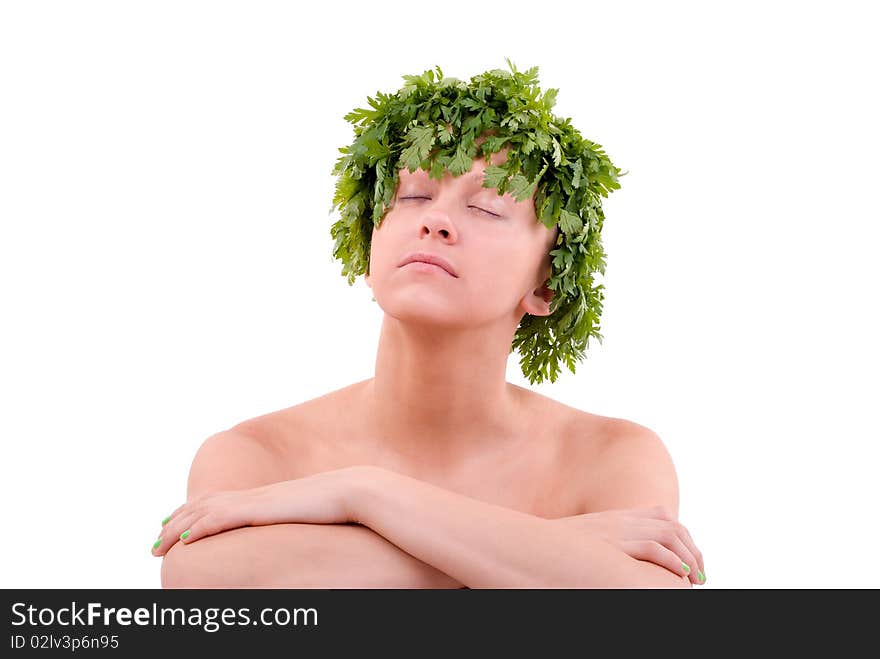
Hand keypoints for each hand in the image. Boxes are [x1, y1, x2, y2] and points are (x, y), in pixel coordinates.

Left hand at [151, 466, 362, 556]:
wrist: (351, 490)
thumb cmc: (336, 507)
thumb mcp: (306, 515)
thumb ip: (289, 520)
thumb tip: (286, 531)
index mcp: (261, 497)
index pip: (216, 502)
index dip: (191, 513)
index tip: (172, 525)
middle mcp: (253, 496)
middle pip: (202, 506)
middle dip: (175, 525)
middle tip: (155, 543)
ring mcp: (255, 501)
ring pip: (204, 513)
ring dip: (178, 529)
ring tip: (158, 546)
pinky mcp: (261, 509)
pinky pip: (223, 518)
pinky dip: (201, 527)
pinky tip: (187, 540)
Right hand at [551, 505, 705, 584]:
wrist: (533, 543)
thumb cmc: (556, 548)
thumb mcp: (586, 540)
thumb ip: (607, 542)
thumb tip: (622, 560)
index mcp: (616, 516)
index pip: (661, 515)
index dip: (682, 535)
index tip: (690, 558)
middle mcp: (621, 520)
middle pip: (671, 525)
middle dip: (692, 549)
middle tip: (700, 574)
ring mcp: (618, 531)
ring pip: (669, 535)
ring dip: (689, 557)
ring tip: (695, 579)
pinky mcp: (614, 544)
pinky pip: (653, 549)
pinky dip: (672, 561)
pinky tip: (681, 576)